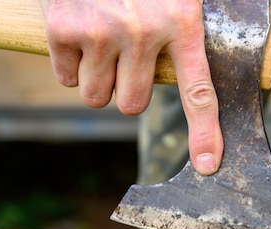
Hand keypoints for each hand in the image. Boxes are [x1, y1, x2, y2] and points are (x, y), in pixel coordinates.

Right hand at [39, 0, 221, 174]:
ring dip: (99, 80)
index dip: (204, 133)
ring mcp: (99, 32)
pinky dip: (70, 64)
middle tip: (128, 60)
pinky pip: (66, 78)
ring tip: (103, 43)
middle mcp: (142, 32)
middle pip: (133, 104)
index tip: (208, 164)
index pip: (199, 92)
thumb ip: (189, 29)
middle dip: (128, 90)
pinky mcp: (62, 29)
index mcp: (182, 22)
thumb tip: (199, 64)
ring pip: (97, 96)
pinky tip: (79, 34)